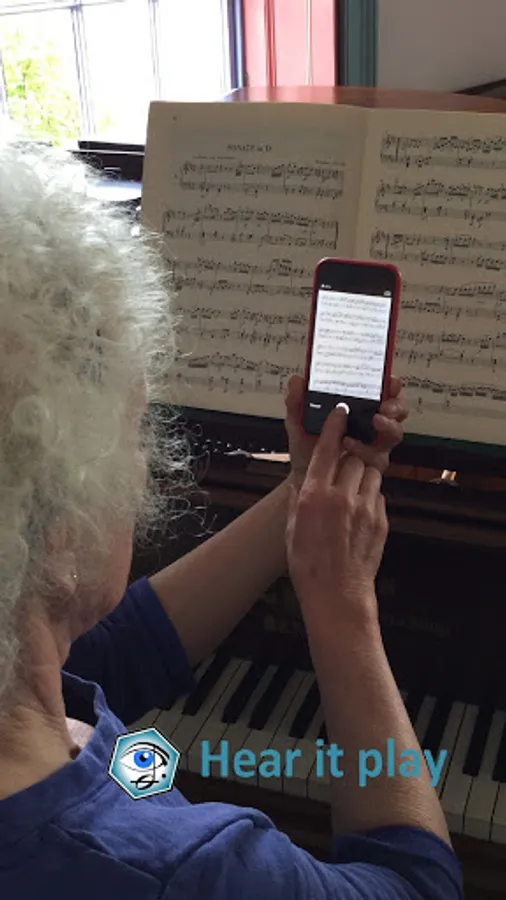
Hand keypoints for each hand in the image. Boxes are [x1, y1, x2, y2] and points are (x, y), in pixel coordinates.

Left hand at [284, 374, 406, 489]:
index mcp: (358, 407)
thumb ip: (296, 401)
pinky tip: (350, 443)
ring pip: (394, 433)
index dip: (391, 384)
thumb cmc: (306, 446)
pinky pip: (377, 456)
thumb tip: (297, 380)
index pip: (381, 391)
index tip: (390, 381)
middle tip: (385, 405)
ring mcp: (375, 444)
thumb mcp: (298, 421)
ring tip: (374, 421)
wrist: (303, 477)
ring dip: (388, 425)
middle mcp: (371, 424)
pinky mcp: (372, 464)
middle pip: (397, 410)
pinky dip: (365, 448)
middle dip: (396, 405)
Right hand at [286, 407, 387, 623]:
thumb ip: (299, 499)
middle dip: (348, 461)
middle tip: (339, 475)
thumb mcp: (293, 528)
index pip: (328, 449)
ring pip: (369, 474)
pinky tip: (358, 516)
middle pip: (352, 459)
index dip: (334, 427)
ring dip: (360, 478)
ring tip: (349, 497)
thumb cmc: (309, 564)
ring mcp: (365, 508)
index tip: (340, 411)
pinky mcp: (380, 520)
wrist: (337, 594)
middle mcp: (341, 497)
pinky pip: (377, 496)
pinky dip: (369, 498)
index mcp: (314, 496)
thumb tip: (302, 482)